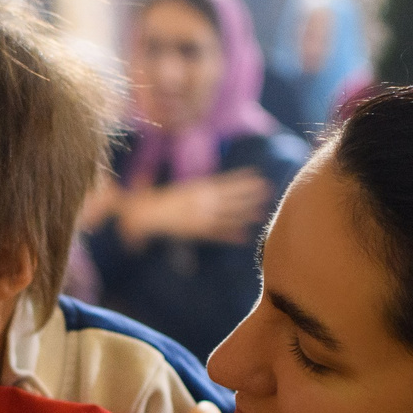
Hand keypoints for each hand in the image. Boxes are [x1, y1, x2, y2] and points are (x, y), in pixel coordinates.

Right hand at [116, 170, 271, 245]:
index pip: (224, 182)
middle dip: (250, 194)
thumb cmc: (155, 200)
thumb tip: (204, 189)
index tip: (257, 176)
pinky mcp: (195, 232)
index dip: (241, 180)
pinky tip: (244, 237)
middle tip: (269, 191)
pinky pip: (216, 233)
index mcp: (197, 188)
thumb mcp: (176, 191)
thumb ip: (192, 191)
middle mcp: (201, 201)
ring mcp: (200, 216)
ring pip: (227, 215)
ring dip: (245, 213)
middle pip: (231, 197)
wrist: (143, 214)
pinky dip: (230, 235)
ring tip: (262, 212)